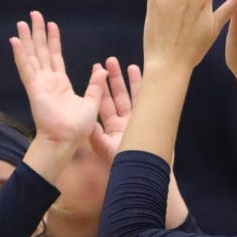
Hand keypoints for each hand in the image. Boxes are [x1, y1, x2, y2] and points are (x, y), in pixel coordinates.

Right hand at [9, 11, 103, 147]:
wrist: (65, 141)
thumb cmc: (76, 129)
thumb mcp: (91, 103)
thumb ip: (95, 85)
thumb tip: (102, 68)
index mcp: (60, 83)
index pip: (55, 57)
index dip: (53, 41)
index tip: (51, 25)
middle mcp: (47, 81)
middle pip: (41, 51)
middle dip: (38, 33)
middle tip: (34, 15)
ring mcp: (39, 84)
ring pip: (31, 56)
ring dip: (27, 39)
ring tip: (22, 22)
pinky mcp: (34, 89)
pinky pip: (26, 68)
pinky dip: (20, 54)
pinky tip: (15, 40)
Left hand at [91, 57, 189, 226]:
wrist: (145, 175)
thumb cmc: (123, 165)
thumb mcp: (104, 148)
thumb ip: (94, 133)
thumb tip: (85, 118)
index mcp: (112, 128)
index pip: (104, 103)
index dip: (100, 87)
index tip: (97, 70)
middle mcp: (125, 123)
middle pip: (118, 96)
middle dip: (113, 79)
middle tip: (109, 61)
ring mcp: (139, 122)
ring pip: (133, 97)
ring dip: (129, 81)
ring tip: (126, 65)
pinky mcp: (151, 122)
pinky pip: (147, 102)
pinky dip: (144, 89)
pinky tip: (144, 75)